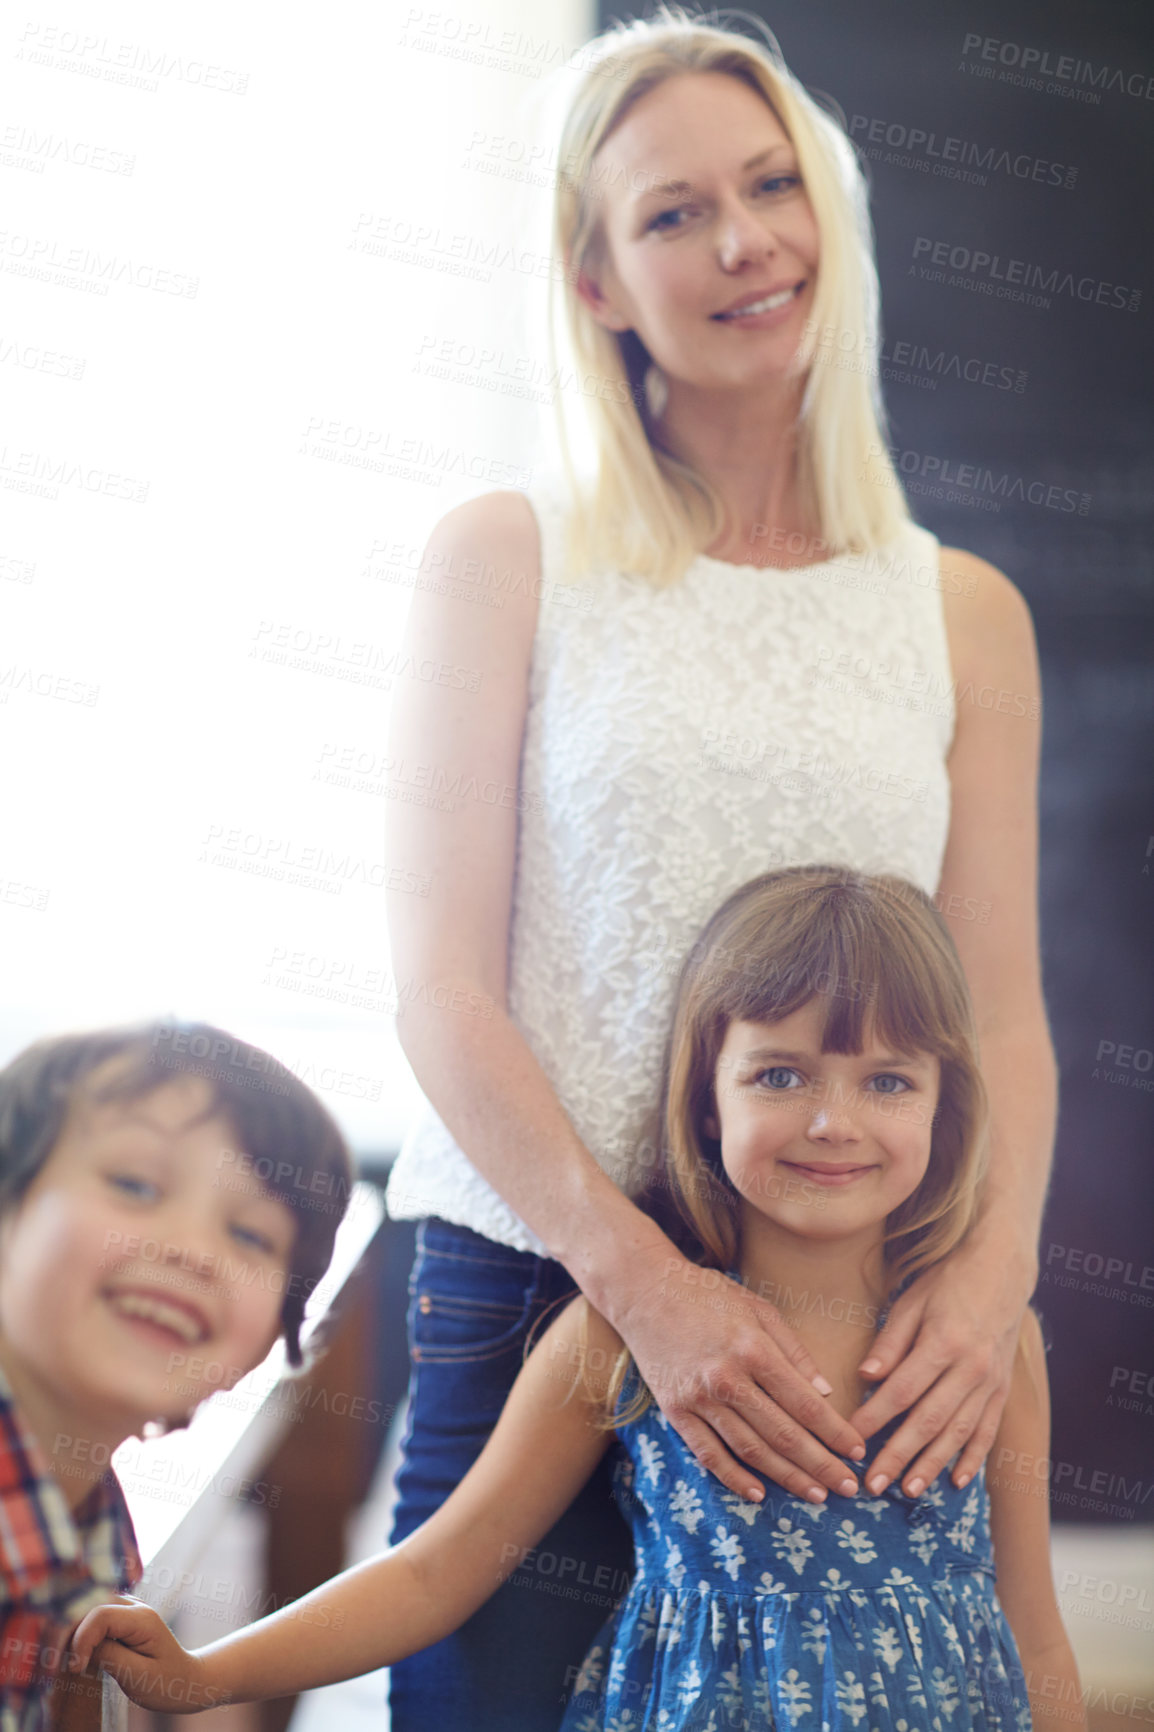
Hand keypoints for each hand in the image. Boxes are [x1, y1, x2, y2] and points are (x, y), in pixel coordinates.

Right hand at [68, 1599, 223, 1715]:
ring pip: (86, 1608)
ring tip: (62, 1660)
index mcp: (142, 1618)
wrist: (186, 1679)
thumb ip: (110, 1656)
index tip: (76, 1668)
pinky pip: (91, 1616)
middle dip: (68, 1632)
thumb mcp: (138, 1675)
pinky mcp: (118, 1618)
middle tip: (57, 1665)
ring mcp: (126, 1609)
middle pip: (88, 1606)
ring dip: (70, 1631)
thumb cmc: (166, 1681)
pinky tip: (72, 1653)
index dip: (81, 1639)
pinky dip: (77, 1632)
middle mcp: (133, 1606)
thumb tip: (80, 1646)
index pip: (100, 1614)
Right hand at [614, 1249, 866, 1502]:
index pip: (804, 1403)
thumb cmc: (708, 1294)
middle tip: (848, 1488)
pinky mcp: (674, 1410)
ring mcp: (698, 1397)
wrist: (644, 1290)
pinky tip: (758, 1493)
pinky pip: (708, 1454)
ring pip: (750, 1449)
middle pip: (783, 1433)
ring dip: (787, 1477)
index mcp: (753, 1348)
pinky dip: (733, 1478)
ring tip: (816, 1495)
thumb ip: (794, 1351)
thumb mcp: (759, 1309)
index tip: (856, 1451)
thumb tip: (825, 1393)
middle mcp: (727, 1377)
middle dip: (821, 1464)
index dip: (834, 1432)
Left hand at [850, 1237, 1032, 1496]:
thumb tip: (865, 1376)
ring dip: (932, 1465)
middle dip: (898, 1455)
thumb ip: (889, 1342)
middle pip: (928, 1421)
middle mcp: (970, 1368)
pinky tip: (956, 1480)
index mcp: (942, 1343)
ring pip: (958, 1433)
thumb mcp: (911, 1301)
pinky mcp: (1002, 1390)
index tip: (851, 1440)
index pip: (901, 1392)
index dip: (874, 1419)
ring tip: (909, 1491)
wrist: (1002, 1270)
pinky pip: (987, 1431)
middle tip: (874, 1485)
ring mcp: (990, 1382)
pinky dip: (972, 1457)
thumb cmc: (947, 1282)